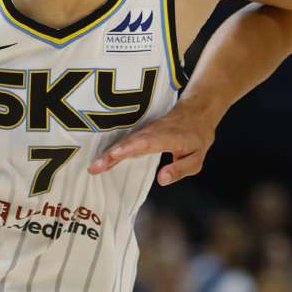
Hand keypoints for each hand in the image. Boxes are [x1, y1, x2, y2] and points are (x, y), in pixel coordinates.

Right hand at [88, 101, 215, 185]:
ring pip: (125, 141)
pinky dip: (113, 150)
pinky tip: (101, 160)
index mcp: (169, 137)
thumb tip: (161, 180)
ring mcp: (145, 130)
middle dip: (111, 154)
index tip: (114, 155)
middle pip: (130, 142)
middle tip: (94, 167)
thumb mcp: (196, 158)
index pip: (147, 142)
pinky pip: (126, 141)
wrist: (196, 111)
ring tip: (94, 166)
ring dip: (108, 153)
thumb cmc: (197, 137)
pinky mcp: (141, 132)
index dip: (130, 148)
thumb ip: (180, 169)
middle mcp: (154, 132)